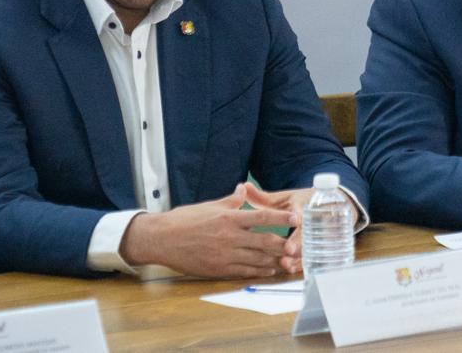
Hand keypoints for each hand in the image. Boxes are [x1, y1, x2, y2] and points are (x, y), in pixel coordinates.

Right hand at [119, 183, 297, 277]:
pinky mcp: (218, 269)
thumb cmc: (184, 220)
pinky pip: (244, 271)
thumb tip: (244, 189)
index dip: (281, 217)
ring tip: (290, 260)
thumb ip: (231, 200)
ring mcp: (224, 255)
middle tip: (300, 245)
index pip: (261, 216)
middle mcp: (229, 237)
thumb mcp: (209, 206)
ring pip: (257, 259)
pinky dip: (259, 271)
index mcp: (229, 218)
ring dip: (275, 260)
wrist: (161, 239)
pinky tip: (269, 269)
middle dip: (284, 244)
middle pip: (264, 241)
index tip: (297, 217)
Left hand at [242, 182, 316, 274]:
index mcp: (303, 203)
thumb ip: (262, 197)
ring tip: (287, 265)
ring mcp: (318, 231)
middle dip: (299, 240)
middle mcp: (312, 217)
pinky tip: (291, 269)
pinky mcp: (319, 244)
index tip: (296, 219)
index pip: (301, 208)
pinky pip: (312, 255)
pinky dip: (301, 263)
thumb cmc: (298, 203)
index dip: (298, 215)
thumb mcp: (282, 199)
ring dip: (300, 256)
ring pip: (311, 245)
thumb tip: (243, 186)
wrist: (325, 205)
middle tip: (289, 250)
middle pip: (307, 230)